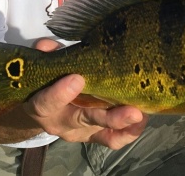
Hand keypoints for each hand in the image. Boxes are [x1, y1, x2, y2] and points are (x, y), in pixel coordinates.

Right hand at [22, 39, 148, 149]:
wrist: (44, 109)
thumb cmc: (46, 80)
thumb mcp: (42, 65)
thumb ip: (46, 56)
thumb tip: (49, 45)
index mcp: (42, 106)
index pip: (47, 102)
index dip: (60, 93)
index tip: (77, 78)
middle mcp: (62, 123)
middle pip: (85, 121)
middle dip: (109, 117)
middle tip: (131, 111)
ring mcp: (81, 132)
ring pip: (103, 133)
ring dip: (125, 125)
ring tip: (141, 114)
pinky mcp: (95, 136)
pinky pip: (113, 139)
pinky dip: (129, 131)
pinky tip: (142, 119)